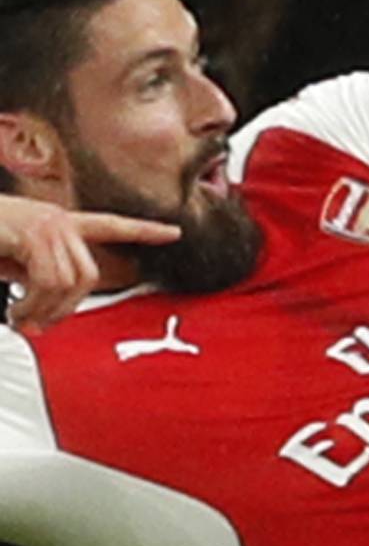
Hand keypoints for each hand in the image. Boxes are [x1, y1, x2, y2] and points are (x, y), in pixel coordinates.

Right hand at [0, 199, 180, 331]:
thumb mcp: (16, 263)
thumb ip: (40, 281)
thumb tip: (50, 315)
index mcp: (60, 223)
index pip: (111, 225)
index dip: (144, 230)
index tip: (176, 232)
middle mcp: (59, 220)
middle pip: (90, 275)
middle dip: (67, 308)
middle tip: (38, 325)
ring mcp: (46, 224)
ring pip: (71, 282)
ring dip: (46, 309)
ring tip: (22, 318)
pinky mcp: (32, 233)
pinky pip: (49, 281)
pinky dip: (34, 304)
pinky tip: (17, 310)